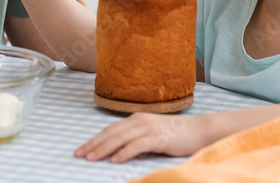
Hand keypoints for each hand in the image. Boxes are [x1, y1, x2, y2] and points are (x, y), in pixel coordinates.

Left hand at [74, 113, 206, 163]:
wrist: (200, 130)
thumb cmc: (176, 134)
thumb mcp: (151, 133)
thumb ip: (136, 137)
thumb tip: (118, 149)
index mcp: (136, 118)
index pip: (110, 129)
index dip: (94, 139)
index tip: (81, 149)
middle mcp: (140, 120)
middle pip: (111, 133)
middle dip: (94, 144)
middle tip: (79, 154)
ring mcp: (149, 128)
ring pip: (120, 138)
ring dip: (104, 148)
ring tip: (92, 158)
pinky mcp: (159, 137)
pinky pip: (138, 145)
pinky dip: (125, 152)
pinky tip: (116, 160)